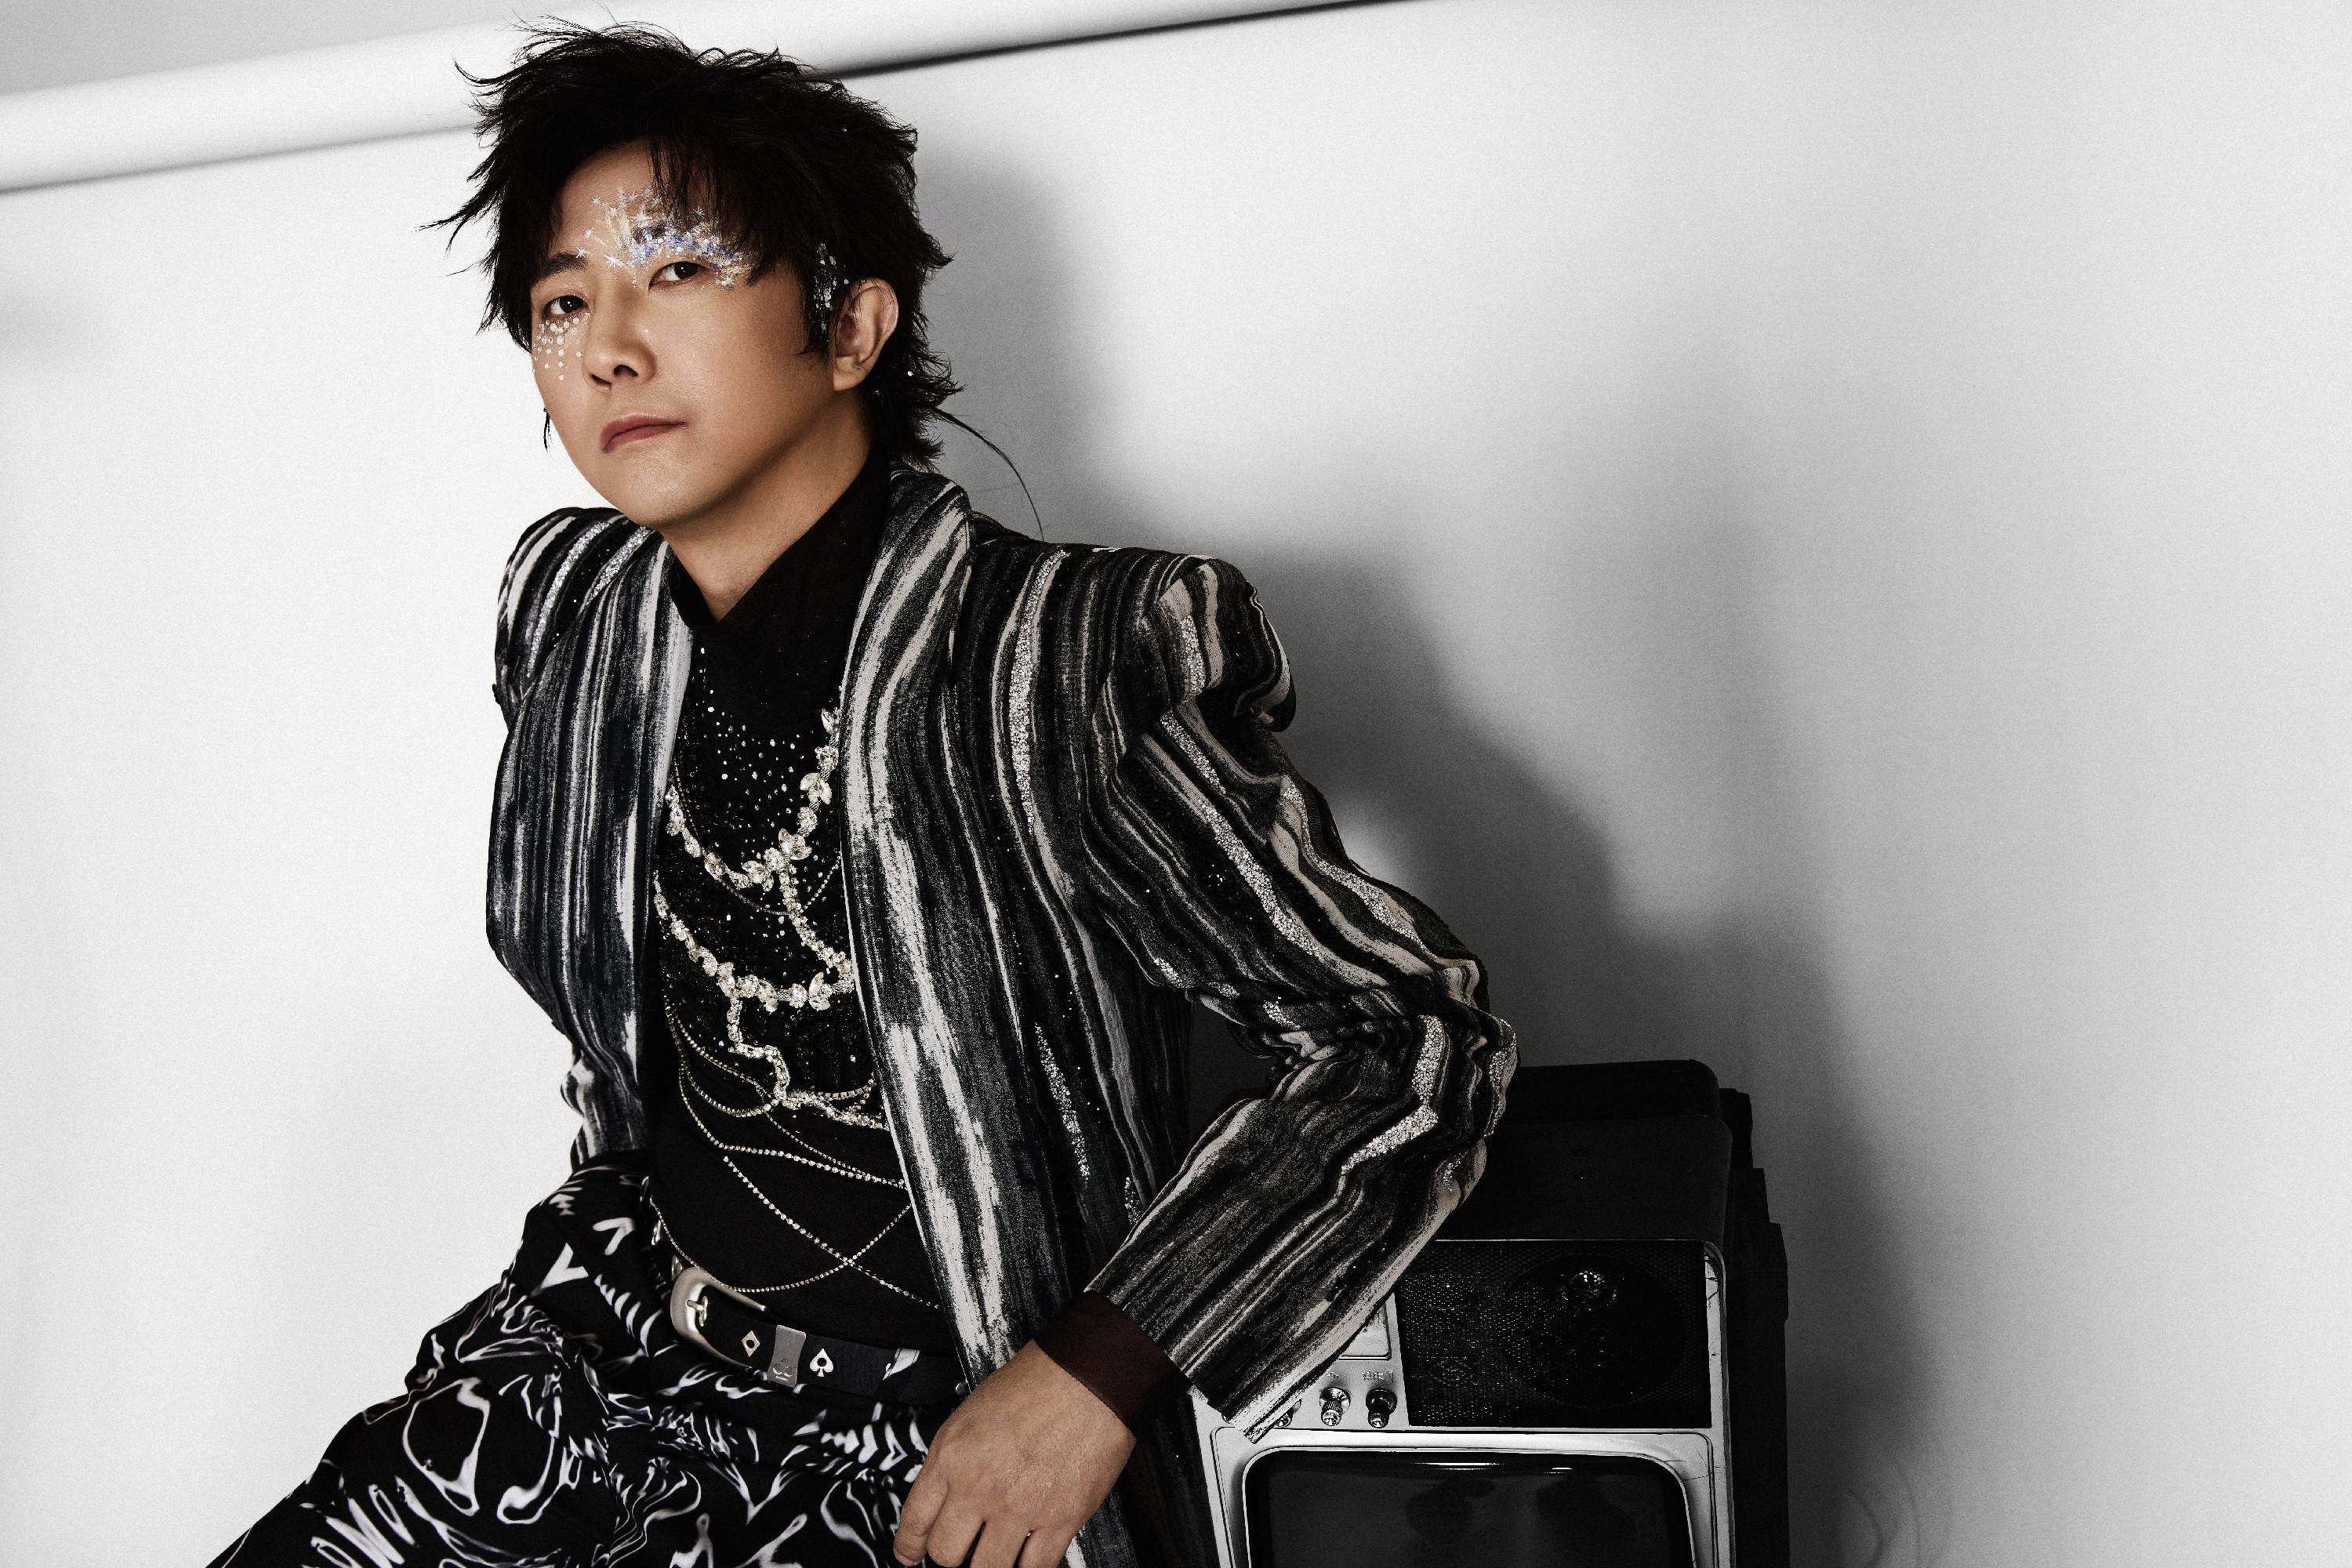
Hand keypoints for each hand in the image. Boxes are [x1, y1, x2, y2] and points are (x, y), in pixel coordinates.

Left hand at [892, 1339, 1135, 1566]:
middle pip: (946, 1554)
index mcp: (953, 1457)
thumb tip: (948, 1488)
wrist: (1089, 1376)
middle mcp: (980, 1487)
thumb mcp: (972, 1411)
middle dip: (951, 1554)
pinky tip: (1027, 1562)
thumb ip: (956, 1456)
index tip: (909, 1554)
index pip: (916, 1520)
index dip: (909, 1545)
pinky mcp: (1060, 1519)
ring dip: (989, 1565)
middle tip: (962, 1547)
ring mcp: (1019, 1507)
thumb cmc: (1037, 1382)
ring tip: (997, 1553)